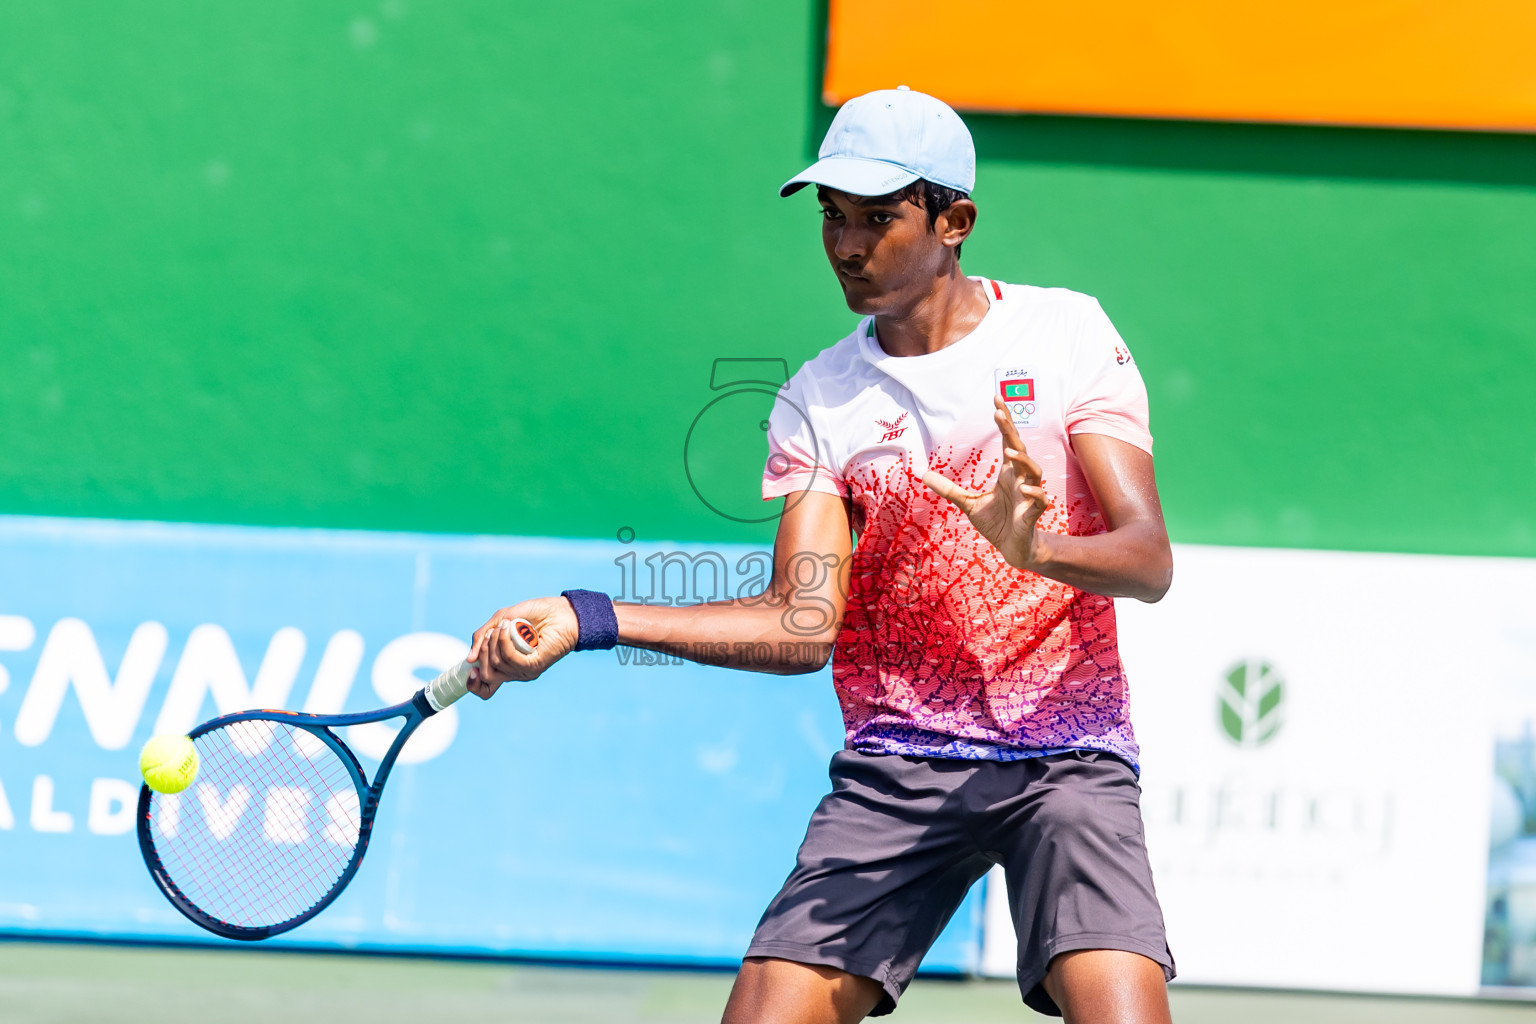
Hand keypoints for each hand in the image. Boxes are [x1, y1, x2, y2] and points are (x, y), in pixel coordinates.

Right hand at [464, 596, 579, 698]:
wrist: (562, 612)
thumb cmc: (534, 614)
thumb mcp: (501, 620)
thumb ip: (482, 636)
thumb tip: (469, 659)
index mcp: (506, 665)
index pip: (486, 688)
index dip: (473, 684)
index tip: (470, 665)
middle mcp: (515, 672)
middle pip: (487, 675)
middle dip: (483, 651)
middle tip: (492, 632)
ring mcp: (524, 671)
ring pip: (496, 665)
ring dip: (495, 641)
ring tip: (505, 625)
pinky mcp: (534, 666)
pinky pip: (510, 659)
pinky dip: (504, 642)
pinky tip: (509, 628)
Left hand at [922, 395, 1050, 570]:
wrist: (1013, 548)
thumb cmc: (996, 523)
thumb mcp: (968, 503)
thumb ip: (948, 488)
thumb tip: (921, 474)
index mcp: (1008, 473)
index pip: (1007, 440)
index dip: (1004, 420)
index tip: (996, 398)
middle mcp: (1020, 479)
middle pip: (1020, 448)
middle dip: (1011, 430)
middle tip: (999, 412)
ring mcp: (1029, 495)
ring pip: (1033, 471)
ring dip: (1024, 460)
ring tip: (1010, 450)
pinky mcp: (1033, 513)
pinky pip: (1039, 499)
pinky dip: (1034, 493)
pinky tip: (1024, 489)